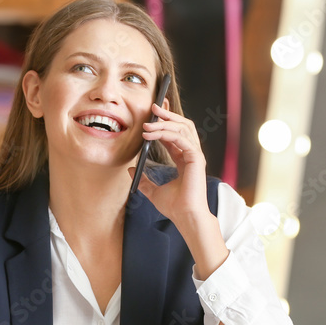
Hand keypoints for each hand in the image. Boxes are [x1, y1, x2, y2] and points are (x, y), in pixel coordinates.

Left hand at [130, 99, 210, 223]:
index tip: (153, 113)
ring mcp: (195, 155)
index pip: (176, 133)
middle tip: (153, 107)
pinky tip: (151, 134)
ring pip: (182, 128)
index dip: (165, 122)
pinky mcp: (196, 158)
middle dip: (168, 115)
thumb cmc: (175, 206)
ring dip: (164, 122)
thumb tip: (129, 169)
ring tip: (148, 122)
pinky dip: (166, 133)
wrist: (185, 217)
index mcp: (185, 159)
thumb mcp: (153, 191)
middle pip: (183, 125)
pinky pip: (181, 139)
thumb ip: (143, 179)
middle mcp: (191, 154)